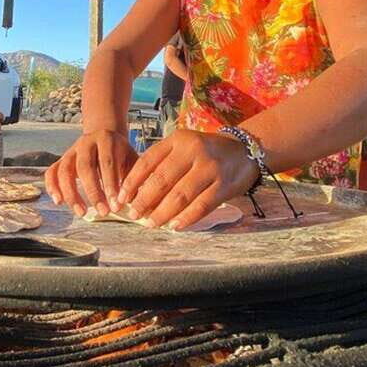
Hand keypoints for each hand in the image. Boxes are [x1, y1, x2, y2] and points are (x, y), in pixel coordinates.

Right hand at [45, 130, 137, 216]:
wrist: (104, 136)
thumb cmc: (120, 153)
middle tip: (103, 212)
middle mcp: (85, 142)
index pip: (107, 162)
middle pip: (85, 167)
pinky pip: (51, 172)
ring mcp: (70, 150)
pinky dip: (52, 187)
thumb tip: (134, 202)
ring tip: (82, 213)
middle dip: (93, 192)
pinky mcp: (61, 159)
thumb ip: (133, 178)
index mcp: (106, 139)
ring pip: (65, 171)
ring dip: (72, 194)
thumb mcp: (131, 158)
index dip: (111, 185)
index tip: (116, 205)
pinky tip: (59, 202)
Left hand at [117, 129, 258, 229]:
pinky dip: (186, 218)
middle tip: (134, 215)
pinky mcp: (224, 185)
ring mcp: (210, 168)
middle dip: (144, 201)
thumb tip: (138, 193)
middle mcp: (193, 151)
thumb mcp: (183, 147)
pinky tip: (174, 226)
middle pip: (161, 180)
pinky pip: (201, 206)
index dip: (132, 182)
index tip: (122, 198)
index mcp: (178, 140)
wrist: (245, 150)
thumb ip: (163, 163)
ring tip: (151, 223)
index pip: (148, 162)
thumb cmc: (206, 152)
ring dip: (162, 213)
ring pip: (180, 196)